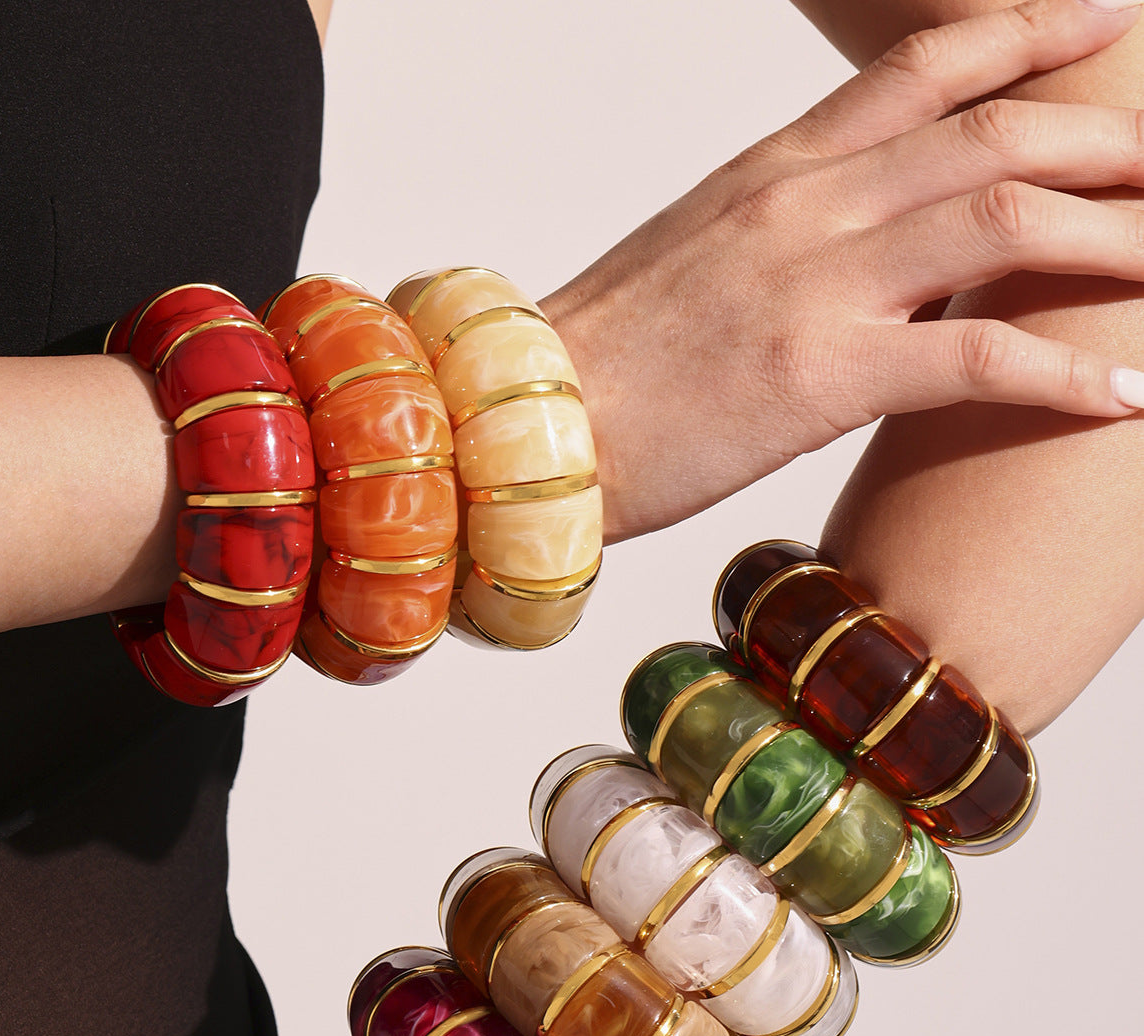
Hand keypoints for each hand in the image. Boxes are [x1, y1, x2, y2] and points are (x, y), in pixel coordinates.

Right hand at [544, 0, 1143, 539]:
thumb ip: (782, 233)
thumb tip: (851, 250)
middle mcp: (802, 205)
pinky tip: (1128, 394)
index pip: (924, 67)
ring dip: (1114, 235)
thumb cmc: (598, 363)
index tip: (1109, 21)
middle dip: (1107, 138)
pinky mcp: (817, 377)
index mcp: (770, 171)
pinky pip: (977, 359)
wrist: (518, 430)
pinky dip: (1066, 373)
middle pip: (991, 128)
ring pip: (1005, 216)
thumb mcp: (693, 260)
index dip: (1031, 32)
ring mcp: (813, 284)